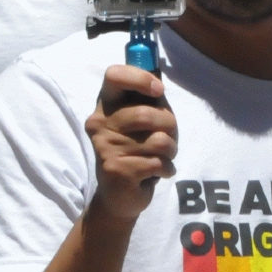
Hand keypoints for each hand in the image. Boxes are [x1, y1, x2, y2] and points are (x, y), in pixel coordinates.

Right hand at [86, 65, 177, 221]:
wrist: (119, 195)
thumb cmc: (137, 149)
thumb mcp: (143, 121)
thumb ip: (149, 100)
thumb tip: (159, 81)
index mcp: (106, 105)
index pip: (114, 75)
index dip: (141, 79)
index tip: (158, 90)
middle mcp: (100, 124)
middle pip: (146, 113)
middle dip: (169, 125)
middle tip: (167, 136)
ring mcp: (106, 148)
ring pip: (158, 140)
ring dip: (171, 149)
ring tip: (161, 156)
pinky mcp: (117, 171)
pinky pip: (159, 162)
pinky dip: (167, 168)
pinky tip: (156, 172)